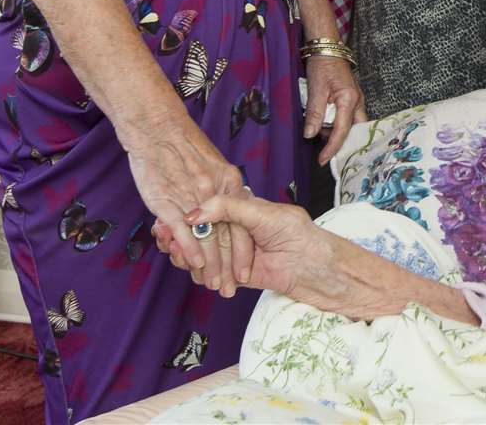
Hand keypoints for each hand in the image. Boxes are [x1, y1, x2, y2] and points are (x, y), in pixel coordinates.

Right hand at [124, 118, 255, 296]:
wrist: (158, 126)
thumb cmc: (183, 145)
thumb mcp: (213, 167)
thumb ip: (221, 192)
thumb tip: (226, 216)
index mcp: (231, 183)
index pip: (241, 226)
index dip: (242, 253)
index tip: (243, 274)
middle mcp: (218, 192)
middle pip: (227, 237)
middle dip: (227, 267)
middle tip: (227, 289)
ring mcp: (196, 197)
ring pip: (208, 238)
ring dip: (209, 265)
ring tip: (211, 284)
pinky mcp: (173, 201)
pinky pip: (187, 230)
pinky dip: (191, 249)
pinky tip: (194, 265)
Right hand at [155, 191, 341, 310]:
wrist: (323, 274)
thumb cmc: (302, 236)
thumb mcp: (266, 216)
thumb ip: (232, 209)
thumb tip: (196, 211)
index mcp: (249, 209)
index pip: (213, 209)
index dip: (191, 213)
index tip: (169, 214)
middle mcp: (243, 230)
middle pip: (205, 231)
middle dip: (183, 233)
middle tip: (162, 234)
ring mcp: (241, 254)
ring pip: (207, 252)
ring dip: (187, 252)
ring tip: (171, 250)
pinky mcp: (241, 276)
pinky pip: (214, 273)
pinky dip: (199, 271)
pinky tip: (186, 267)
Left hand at [305, 52, 365, 161]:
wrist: (328, 48)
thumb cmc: (322, 66)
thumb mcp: (315, 90)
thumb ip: (315, 113)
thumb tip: (310, 135)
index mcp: (349, 100)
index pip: (342, 131)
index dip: (332, 148)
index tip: (322, 160)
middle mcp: (358, 101)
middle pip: (354, 131)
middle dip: (341, 142)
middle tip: (325, 151)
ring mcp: (357, 100)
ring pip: (352, 125)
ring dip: (337, 131)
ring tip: (320, 130)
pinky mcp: (353, 98)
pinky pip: (348, 117)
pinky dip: (337, 123)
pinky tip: (325, 122)